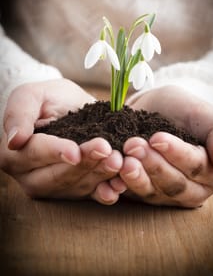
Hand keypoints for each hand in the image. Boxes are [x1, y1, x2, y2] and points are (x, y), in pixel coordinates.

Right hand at [0, 79, 125, 203]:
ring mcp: (56, 187)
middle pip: (59, 175)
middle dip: (85, 164)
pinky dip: (106, 191)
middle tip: (107, 151)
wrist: (68, 107)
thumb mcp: (31, 95)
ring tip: (118, 160)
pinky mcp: (77, 190)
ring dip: (100, 175)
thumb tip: (14, 140)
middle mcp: (32, 177)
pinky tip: (119, 185)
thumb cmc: (47, 99)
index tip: (75, 152)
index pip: (36, 154)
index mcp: (16, 153)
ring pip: (78, 186)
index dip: (56, 153)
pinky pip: (91, 195)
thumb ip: (19, 113)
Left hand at [114, 85, 212, 206]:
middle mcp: (192, 189)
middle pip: (174, 184)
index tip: (157, 137)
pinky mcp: (144, 192)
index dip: (176, 154)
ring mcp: (166, 194)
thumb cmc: (184, 110)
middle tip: (134, 145)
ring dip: (135, 177)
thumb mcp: (204, 115)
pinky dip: (119, 188)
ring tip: (122, 160)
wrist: (157, 109)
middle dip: (153, 165)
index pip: (196, 166)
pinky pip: (132, 195)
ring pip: (152, 192)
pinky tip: (108, 180)